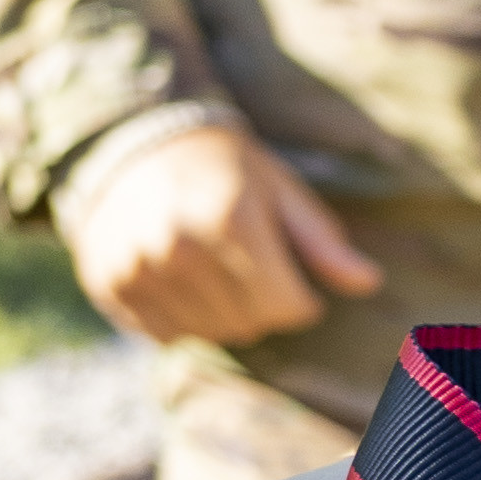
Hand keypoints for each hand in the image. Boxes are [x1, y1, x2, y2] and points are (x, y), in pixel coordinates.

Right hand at [62, 119, 374, 346]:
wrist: (135, 144)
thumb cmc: (224, 168)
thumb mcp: (279, 190)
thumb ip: (321, 240)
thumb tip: (370, 283)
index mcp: (229, 221)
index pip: (285, 308)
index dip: (301, 301)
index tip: (294, 283)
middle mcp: (177, 248)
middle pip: (248, 324)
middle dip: (264, 309)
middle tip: (254, 276)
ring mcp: (138, 269)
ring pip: (208, 334)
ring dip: (225, 317)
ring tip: (220, 278)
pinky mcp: (110, 285)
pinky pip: (166, 335)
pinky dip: (184, 320)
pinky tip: (185, 285)